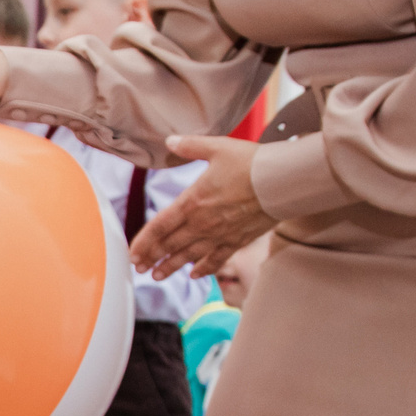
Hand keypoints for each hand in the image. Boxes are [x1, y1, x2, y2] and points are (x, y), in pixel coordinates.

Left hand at [131, 137, 275, 279]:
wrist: (283, 182)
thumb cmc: (251, 163)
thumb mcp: (217, 147)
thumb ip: (190, 145)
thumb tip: (170, 140)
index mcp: (192, 201)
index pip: (159, 226)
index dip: (143, 242)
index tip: (133, 253)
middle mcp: (202, 223)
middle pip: (170, 245)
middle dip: (152, 258)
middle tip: (139, 268)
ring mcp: (220, 235)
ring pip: (189, 256)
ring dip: (171, 266)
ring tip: (158, 276)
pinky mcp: (238, 241)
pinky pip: (216, 259)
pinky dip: (204, 268)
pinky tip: (195, 274)